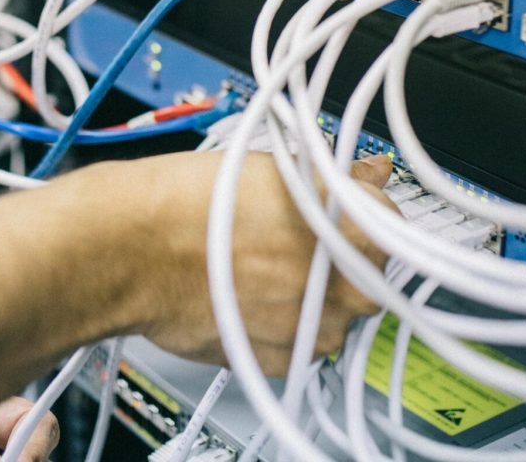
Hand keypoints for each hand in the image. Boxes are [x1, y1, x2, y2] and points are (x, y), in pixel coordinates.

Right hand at [128, 150, 396, 374]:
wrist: (136, 246)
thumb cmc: (194, 200)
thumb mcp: (276, 166)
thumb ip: (340, 177)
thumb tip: (371, 171)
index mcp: (349, 227)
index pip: (390, 221)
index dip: (362, 213)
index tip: (343, 212)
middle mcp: (340, 282)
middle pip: (370, 273)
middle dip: (344, 258)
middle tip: (301, 239)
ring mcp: (312, 327)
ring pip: (338, 314)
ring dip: (317, 295)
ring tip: (268, 268)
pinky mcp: (281, 360)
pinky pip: (303, 342)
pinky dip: (287, 324)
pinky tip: (253, 295)